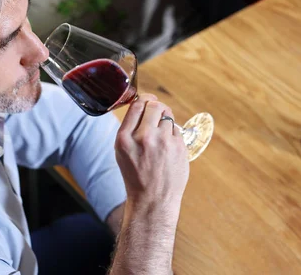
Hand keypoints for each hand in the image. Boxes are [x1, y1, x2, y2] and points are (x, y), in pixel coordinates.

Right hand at [115, 94, 189, 217]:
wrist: (152, 200)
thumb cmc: (136, 175)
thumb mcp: (122, 151)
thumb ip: (129, 128)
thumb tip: (144, 103)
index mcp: (124, 138)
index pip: (137, 105)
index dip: (144, 99)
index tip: (147, 101)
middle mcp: (143, 137)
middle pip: (154, 105)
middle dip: (156, 106)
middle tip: (157, 113)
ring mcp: (163, 142)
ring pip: (168, 116)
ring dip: (165, 120)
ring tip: (162, 134)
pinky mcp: (179, 147)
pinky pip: (177, 129)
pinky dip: (173, 134)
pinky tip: (168, 146)